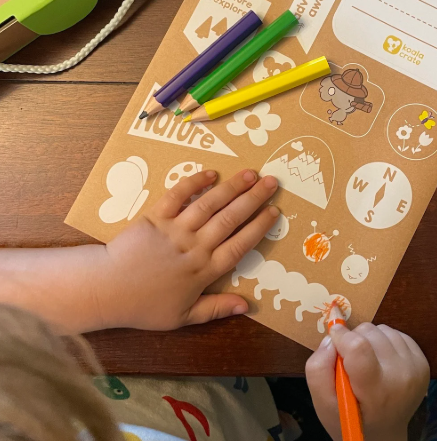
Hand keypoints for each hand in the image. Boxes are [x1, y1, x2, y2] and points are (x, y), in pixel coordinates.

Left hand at [97, 168, 278, 330]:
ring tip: (251, 173)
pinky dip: (194, 183)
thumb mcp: (183, 317)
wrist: (106, 290)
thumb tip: (247, 306)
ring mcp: (175, 230)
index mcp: (204, 271)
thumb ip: (216, 309)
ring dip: (232, 187)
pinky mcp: (156, 216)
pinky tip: (211, 173)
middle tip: (271, 183)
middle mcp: (194, 247)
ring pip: (209, 204)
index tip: (275, 212)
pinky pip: (178, 195)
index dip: (259, 227)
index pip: (239, 245)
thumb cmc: (144, 306)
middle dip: (254, 199)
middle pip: (231, 218)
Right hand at [306, 323, 429, 440]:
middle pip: (369, 333)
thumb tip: (331, 337)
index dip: (342, 336)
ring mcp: (414, 368)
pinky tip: (380, 360)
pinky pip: (396, 332)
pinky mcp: (422, 362)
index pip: (359, 347)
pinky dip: (383, 341)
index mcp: (375, 391)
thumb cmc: (350, 418)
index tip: (334, 339)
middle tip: (351, 361)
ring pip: (382, 329)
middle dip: (353, 339)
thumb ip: (318, 369)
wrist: (384, 434)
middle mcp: (400, 377)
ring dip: (369, 339)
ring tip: (367, 362)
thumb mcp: (323, 405)